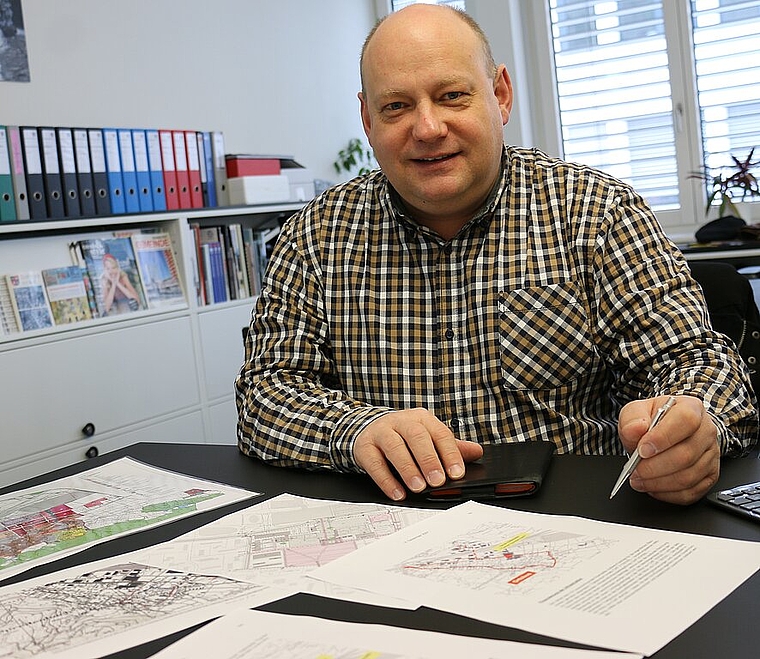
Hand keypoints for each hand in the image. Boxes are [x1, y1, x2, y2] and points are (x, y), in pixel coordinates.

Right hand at [354, 408, 483, 500]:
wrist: (368, 430)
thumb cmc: (404, 437)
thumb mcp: (427, 438)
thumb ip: (451, 447)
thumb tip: (477, 452)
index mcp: (421, 418)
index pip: (439, 433)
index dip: (449, 453)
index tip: (457, 474)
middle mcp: (401, 422)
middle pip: (416, 436)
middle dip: (428, 459)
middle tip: (437, 481)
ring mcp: (381, 432)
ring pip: (394, 447)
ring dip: (408, 468)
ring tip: (418, 487)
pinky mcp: (365, 446)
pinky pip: (375, 463)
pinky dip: (386, 480)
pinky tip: (398, 493)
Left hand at [618, 395, 719, 504]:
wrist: (665, 431)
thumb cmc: (653, 420)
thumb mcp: (636, 411)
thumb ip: (632, 418)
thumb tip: (634, 429)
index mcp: (691, 408)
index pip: (685, 421)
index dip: (663, 438)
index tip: (642, 450)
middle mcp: (707, 431)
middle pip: (686, 454)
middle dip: (655, 467)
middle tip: (635, 470)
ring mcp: (711, 455)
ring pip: (689, 476)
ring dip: (659, 482)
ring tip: (639, 479)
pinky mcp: (710, 475)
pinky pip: (692, 492)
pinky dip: (668, 494)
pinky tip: (653, 487)